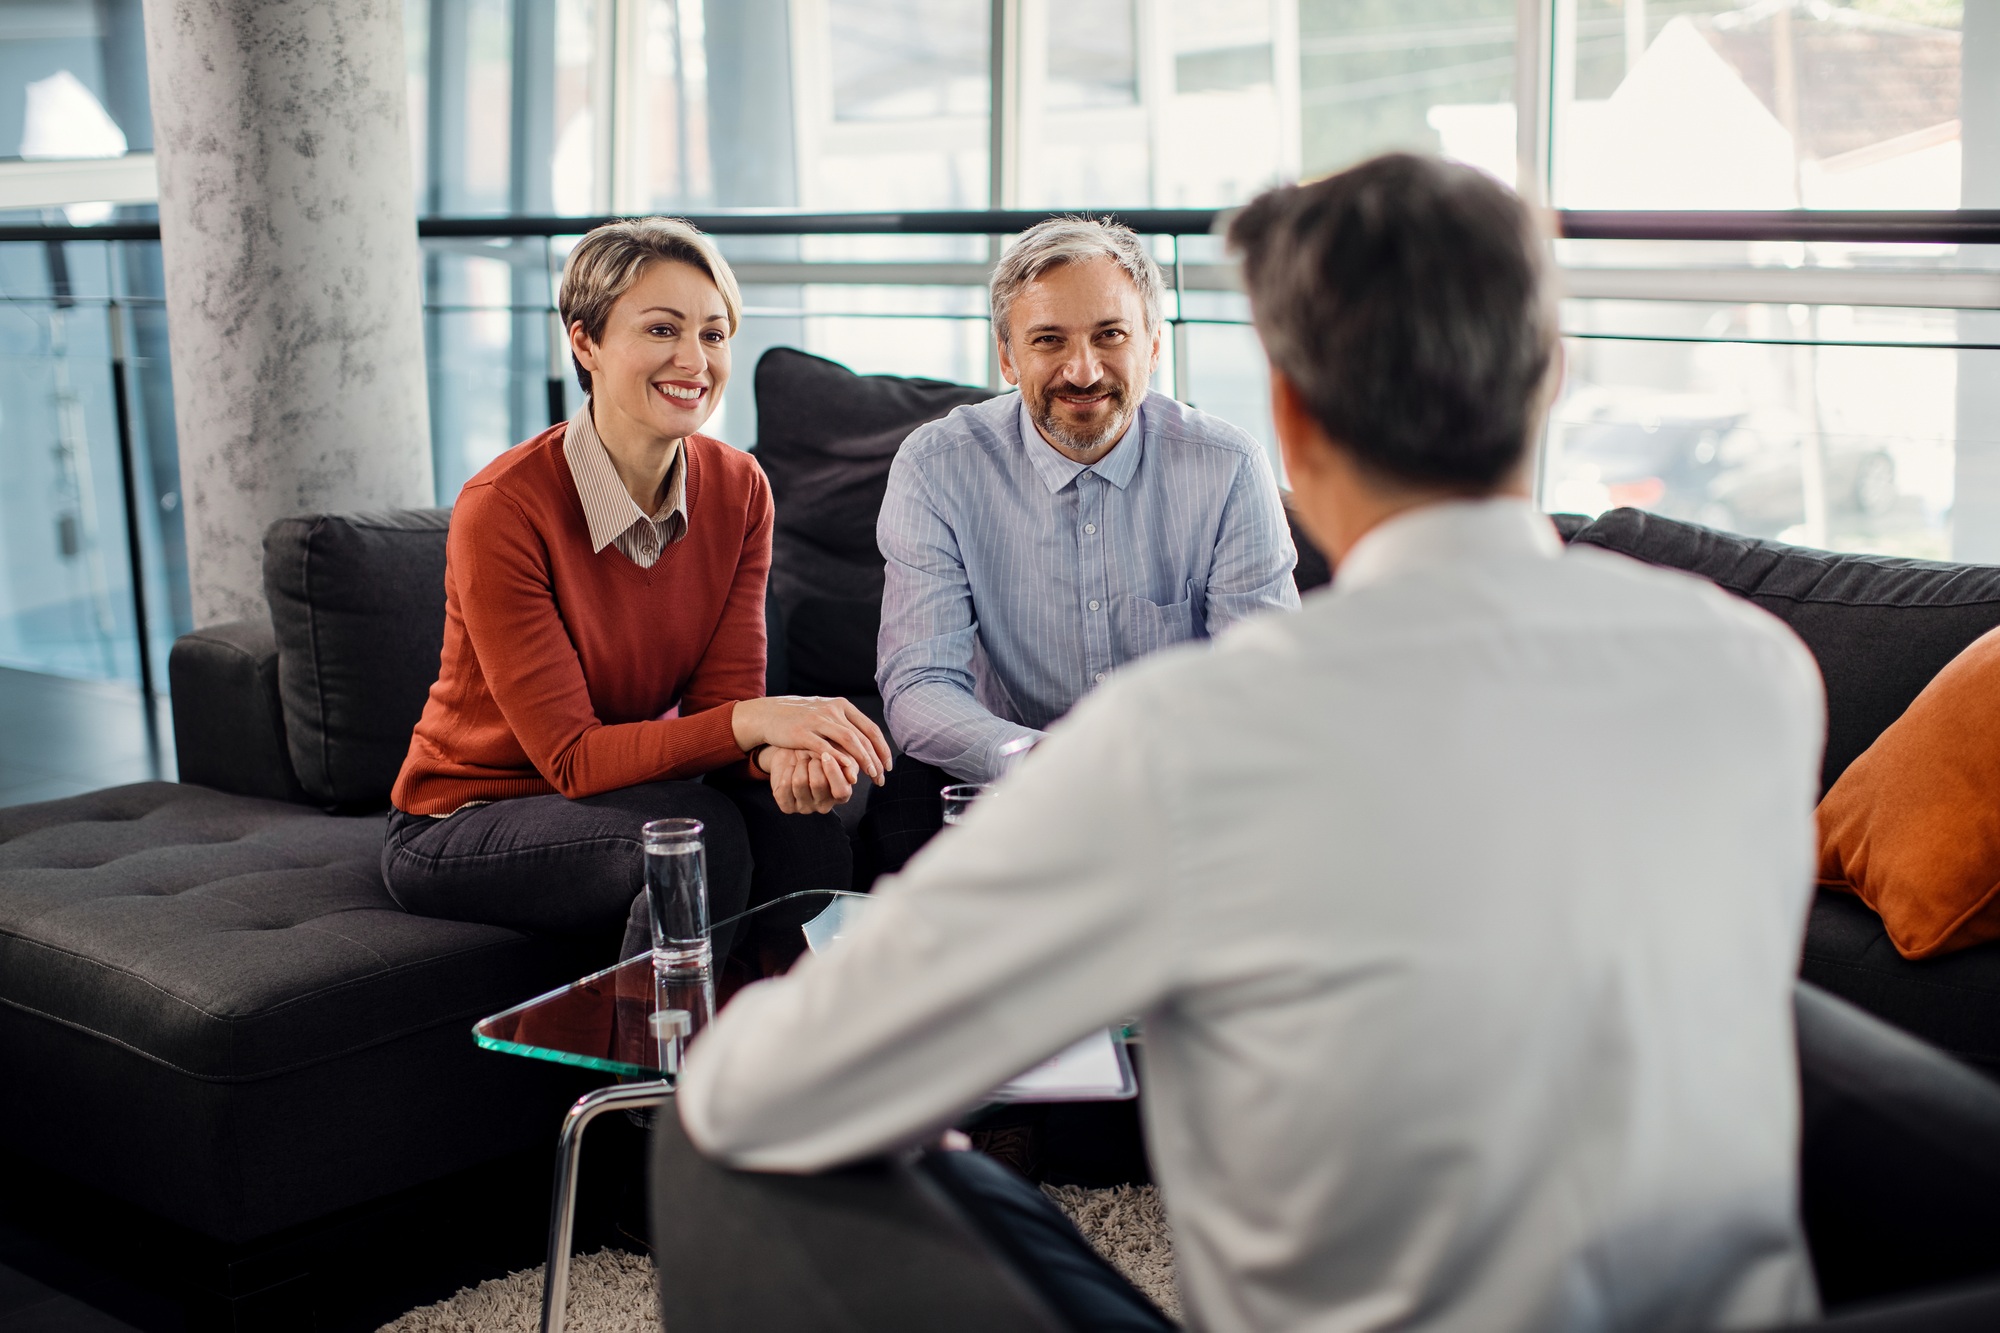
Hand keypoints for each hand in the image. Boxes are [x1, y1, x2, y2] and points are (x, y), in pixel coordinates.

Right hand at [733, 696, 891, 783]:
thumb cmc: (801, 718)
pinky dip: (840, 759)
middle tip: (881, 777)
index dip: (882, 748)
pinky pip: (826, 747)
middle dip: (875, 759)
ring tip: (871, 775)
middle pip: (862, 736)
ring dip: (863, 759)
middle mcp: (832, 710)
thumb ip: (845, 725)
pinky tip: (849, 771)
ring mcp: (817, 720)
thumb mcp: (826, 714)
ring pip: (849, 740)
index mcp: (841, 706)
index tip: (887, 765)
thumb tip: (868, 744)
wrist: (769, 714)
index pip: (870, 728)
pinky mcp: (803, 732)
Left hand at [760, 745, 859, 814]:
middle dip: (813, 762)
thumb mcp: (837, 753)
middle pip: (818, 783)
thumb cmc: (821, 752)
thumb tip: (852, 779)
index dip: (833, 771)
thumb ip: (847, 764)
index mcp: (841, 795)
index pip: (841, 790)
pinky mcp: (787, 806)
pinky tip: (791, 769)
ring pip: (800, 782)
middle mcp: (824, 806)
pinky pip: (785, 786)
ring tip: (802, 761)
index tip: (825, 754)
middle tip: (812, 756)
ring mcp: (805, 808)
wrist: (794, 751)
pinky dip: (787, 771)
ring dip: (800, 765)